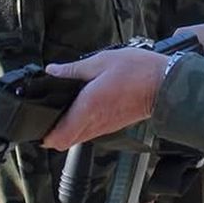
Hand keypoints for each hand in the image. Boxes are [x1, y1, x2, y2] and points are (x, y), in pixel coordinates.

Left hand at [41, 48, 168, 150]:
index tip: (37, 123)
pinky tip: (84, 108)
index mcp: (88, 107)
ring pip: (78, 138)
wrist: (165, 84)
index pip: (59, 137)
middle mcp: (95, 122)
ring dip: (68, 129)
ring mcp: (106, 126)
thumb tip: (53, 71)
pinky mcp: (114, 124)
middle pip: (65, 142)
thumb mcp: (102, 61)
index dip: (44, 135)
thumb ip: (74, 69)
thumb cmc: (138, 71)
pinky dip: (83, 125)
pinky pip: (92, 131)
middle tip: (47, 116)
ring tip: (64, 109)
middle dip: (53, 133)